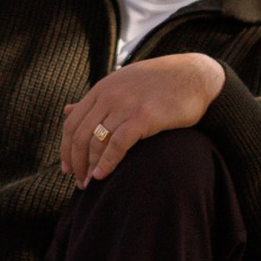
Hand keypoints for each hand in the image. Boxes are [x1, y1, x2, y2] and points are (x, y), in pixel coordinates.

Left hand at [59, 52, 224, 185]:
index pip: (72, 123)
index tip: (68, 168)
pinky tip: (102, 175)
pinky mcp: (143, 116)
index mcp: (101, 89)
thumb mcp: (122, 85)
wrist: (194, 77)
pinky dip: (107, 162)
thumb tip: (66, 110)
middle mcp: (109, 96)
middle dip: (76, 162)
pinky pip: (117, 143)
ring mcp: (125, 105)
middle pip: (80, 135)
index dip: (66, 149)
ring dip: (89, 166)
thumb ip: (95, 100)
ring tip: (89, 184)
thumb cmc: (159, 84)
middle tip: (78, 182)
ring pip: (95, 141)